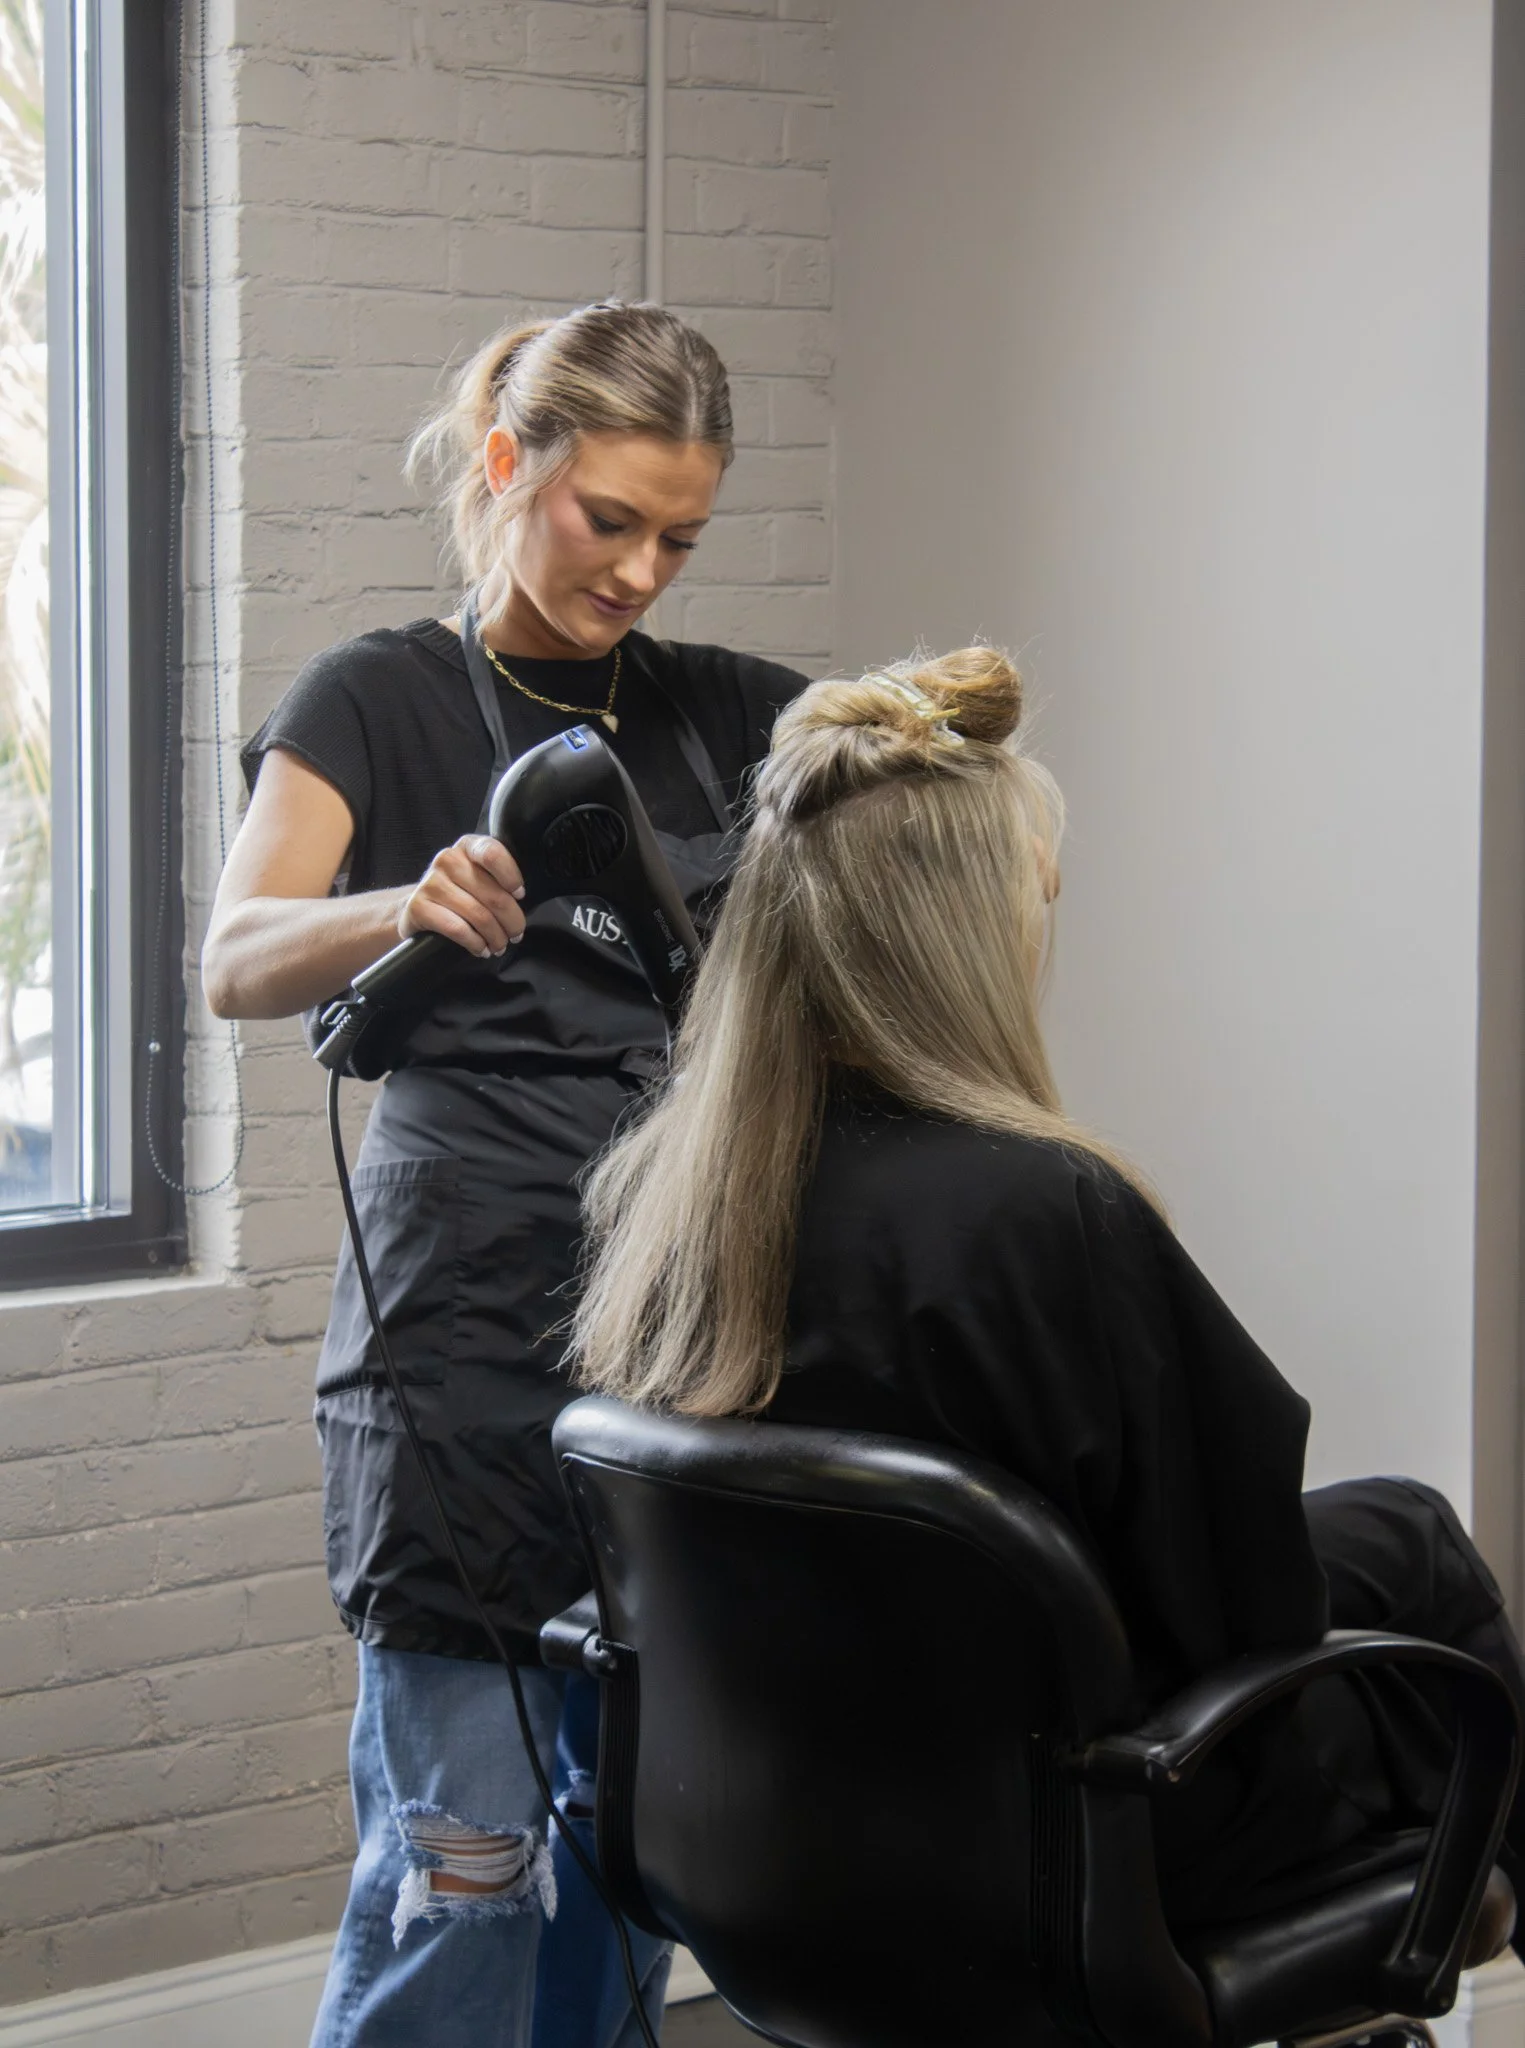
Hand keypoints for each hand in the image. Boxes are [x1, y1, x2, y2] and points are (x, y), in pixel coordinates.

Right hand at [400, 836, 526, 955]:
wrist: (420, 906)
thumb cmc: (460, 892)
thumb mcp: (479, 875)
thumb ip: (498, 877)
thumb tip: (520, 899)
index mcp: (468, 846)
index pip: (493, 854)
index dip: (511, 877)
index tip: (520, 895)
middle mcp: (448, 859)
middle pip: (493, 895)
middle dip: (512, 921)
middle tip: (516, 935)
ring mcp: (431, 883)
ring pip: (478, 916)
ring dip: (495, 937)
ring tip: (500, 946)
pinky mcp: (418, 907)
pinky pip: (458, 929)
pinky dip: (475, 943)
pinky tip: (481, 949)